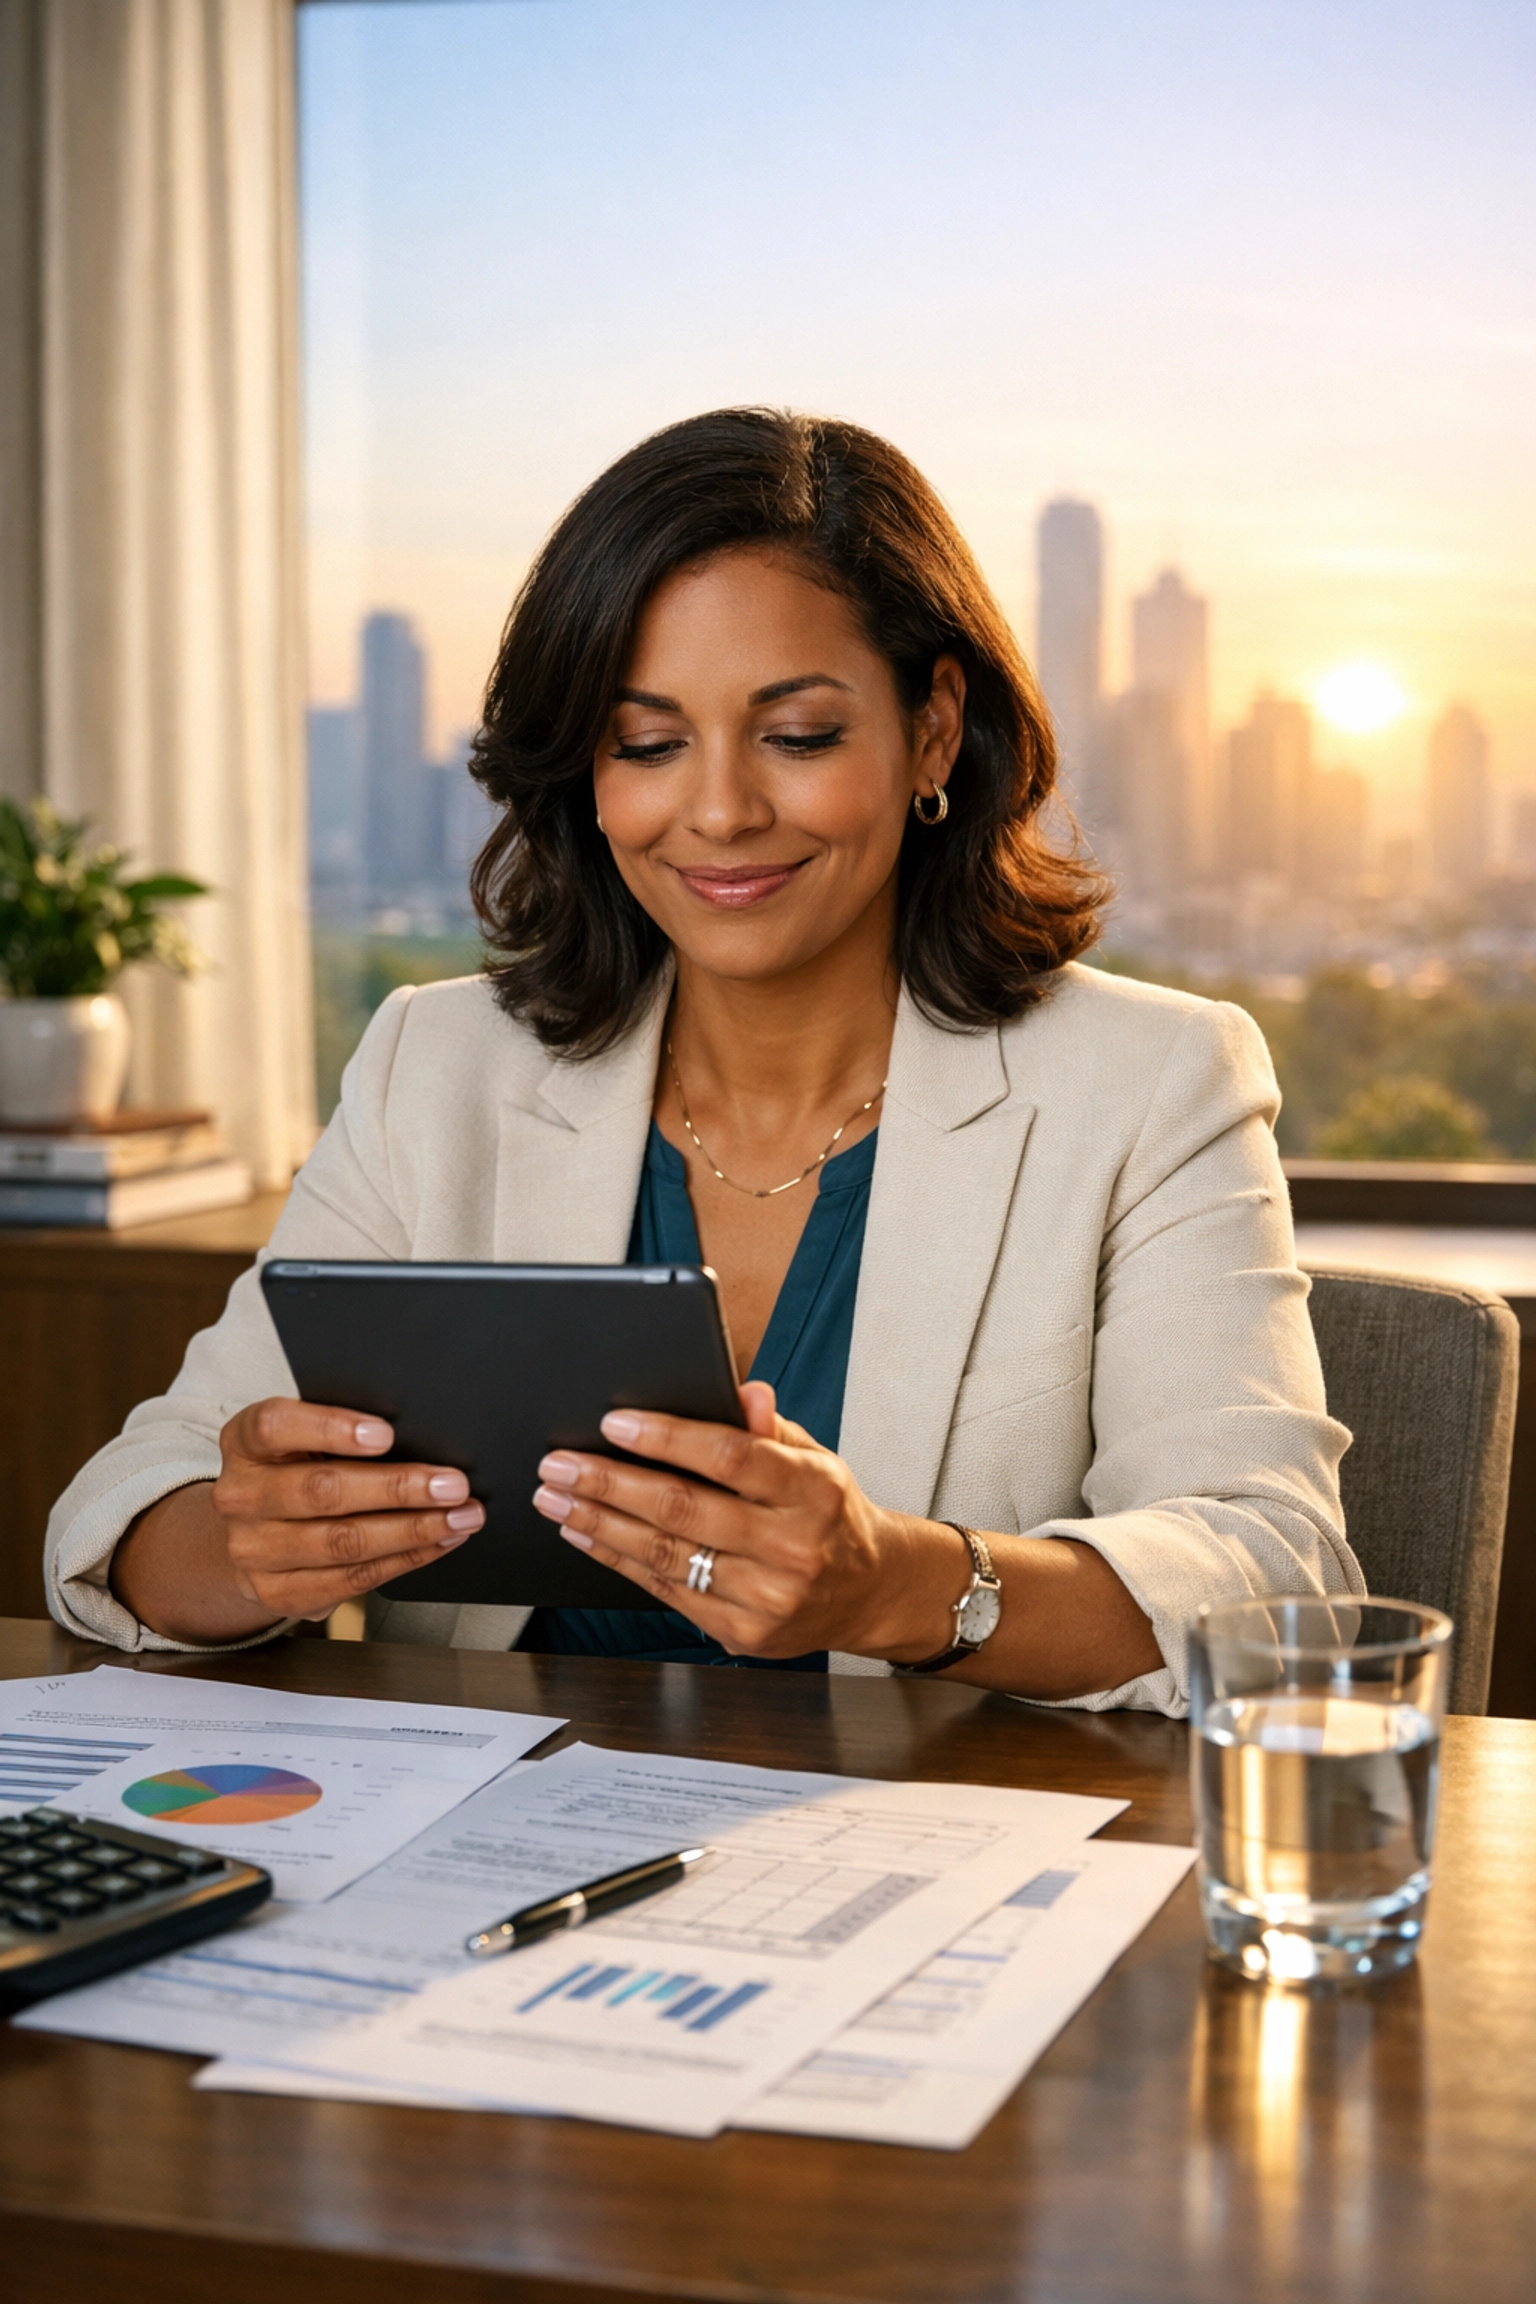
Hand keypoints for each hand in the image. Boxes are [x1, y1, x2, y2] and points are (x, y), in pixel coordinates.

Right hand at [208, 1398, 484, 1622]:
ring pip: (342, 1542)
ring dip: (413, 1530)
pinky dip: (404, 1559)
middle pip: (321, 1491)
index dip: (330, 1428)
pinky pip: (351, 1579)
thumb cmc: (293, 1470)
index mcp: (244, 1442)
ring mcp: (254, 1550)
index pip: (275, 1426)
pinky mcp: (278, 1593)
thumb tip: (422, 1431)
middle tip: (452, 1484)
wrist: (251, 1533)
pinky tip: (437, 1543)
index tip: (386, 1433)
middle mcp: (241, 1496)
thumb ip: (342, 1432)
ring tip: (459, 1517)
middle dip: (398, 1488)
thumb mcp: (302, 1438)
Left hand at [530, 1381, 939, 1659]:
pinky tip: (586, 1534)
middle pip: (684, 1509)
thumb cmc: (829, 1514)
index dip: (668, 1438)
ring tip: (555, 1498)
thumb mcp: (815, 1459)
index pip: (731, 1458)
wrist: (868, 1592)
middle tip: (559, 1464)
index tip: (615, 1423)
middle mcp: (792, 1547)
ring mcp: (766, 1597)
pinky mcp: (742, 1631)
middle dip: (610, 1483)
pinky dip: (618, 1559)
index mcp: (813, 1492)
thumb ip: (770, 1429)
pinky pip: (666, 1590)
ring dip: (599, 1523)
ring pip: (666, 1555)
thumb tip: (743, 1391)